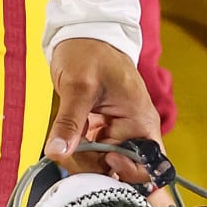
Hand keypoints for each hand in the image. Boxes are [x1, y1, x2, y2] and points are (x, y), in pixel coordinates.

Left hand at [45, 37, 159, 175]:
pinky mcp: (99, 129)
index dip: (128, 172)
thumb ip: (69, 122)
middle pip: (119, 170)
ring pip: (101, 164)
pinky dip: (75, 151)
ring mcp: (115, 131)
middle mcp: (132, 130)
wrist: (81, 34)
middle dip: (92, 167)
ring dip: (80, 160)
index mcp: (140, 121)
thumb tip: (58, 152)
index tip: (105, 161)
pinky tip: (63, 141)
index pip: (148, 165)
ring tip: (62, 143)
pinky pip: (90, 152)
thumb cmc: (90, 52)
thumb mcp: (79, 86)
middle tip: (68, 153)